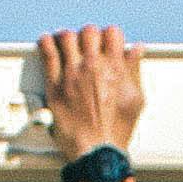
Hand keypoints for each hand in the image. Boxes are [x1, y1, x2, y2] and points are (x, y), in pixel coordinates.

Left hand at [37, 25, 144, 163]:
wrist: (96, 150)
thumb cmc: (116, 129)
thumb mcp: (135, 98)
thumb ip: (134, 70)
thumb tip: (136, 51)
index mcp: (115, 68)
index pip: (112, 33)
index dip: (109, 36)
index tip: (106, 42)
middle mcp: (92, 66)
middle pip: (89, 32)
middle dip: (89, 36)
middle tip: (87, 45)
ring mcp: (72, 74)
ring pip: (66, 37)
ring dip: (67, 37)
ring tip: (67, 43)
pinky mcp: (55, 84)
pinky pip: (47, 53)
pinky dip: (46, 42)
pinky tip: (47, 42)